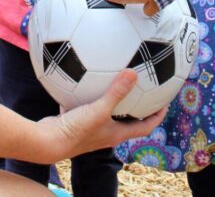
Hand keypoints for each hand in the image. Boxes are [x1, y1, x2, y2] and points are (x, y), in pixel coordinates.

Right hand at [33, 69, 165, 162]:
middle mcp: (107, 133)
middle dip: (137, 106)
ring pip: (108, 113)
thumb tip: (133, 73)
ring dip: (114, 100)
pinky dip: (92, 95)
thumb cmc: (76, 130)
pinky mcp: (78, 122)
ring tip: (117, 80)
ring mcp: (92, 128)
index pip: (145, 127)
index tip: (165, 103)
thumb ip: (116, 92)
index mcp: (117, 134)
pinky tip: (88, 79)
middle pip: (129, 121)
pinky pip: (89, 106)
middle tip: (144, 89)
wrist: (48, 141)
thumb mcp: (99, 109)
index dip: (157, 116)